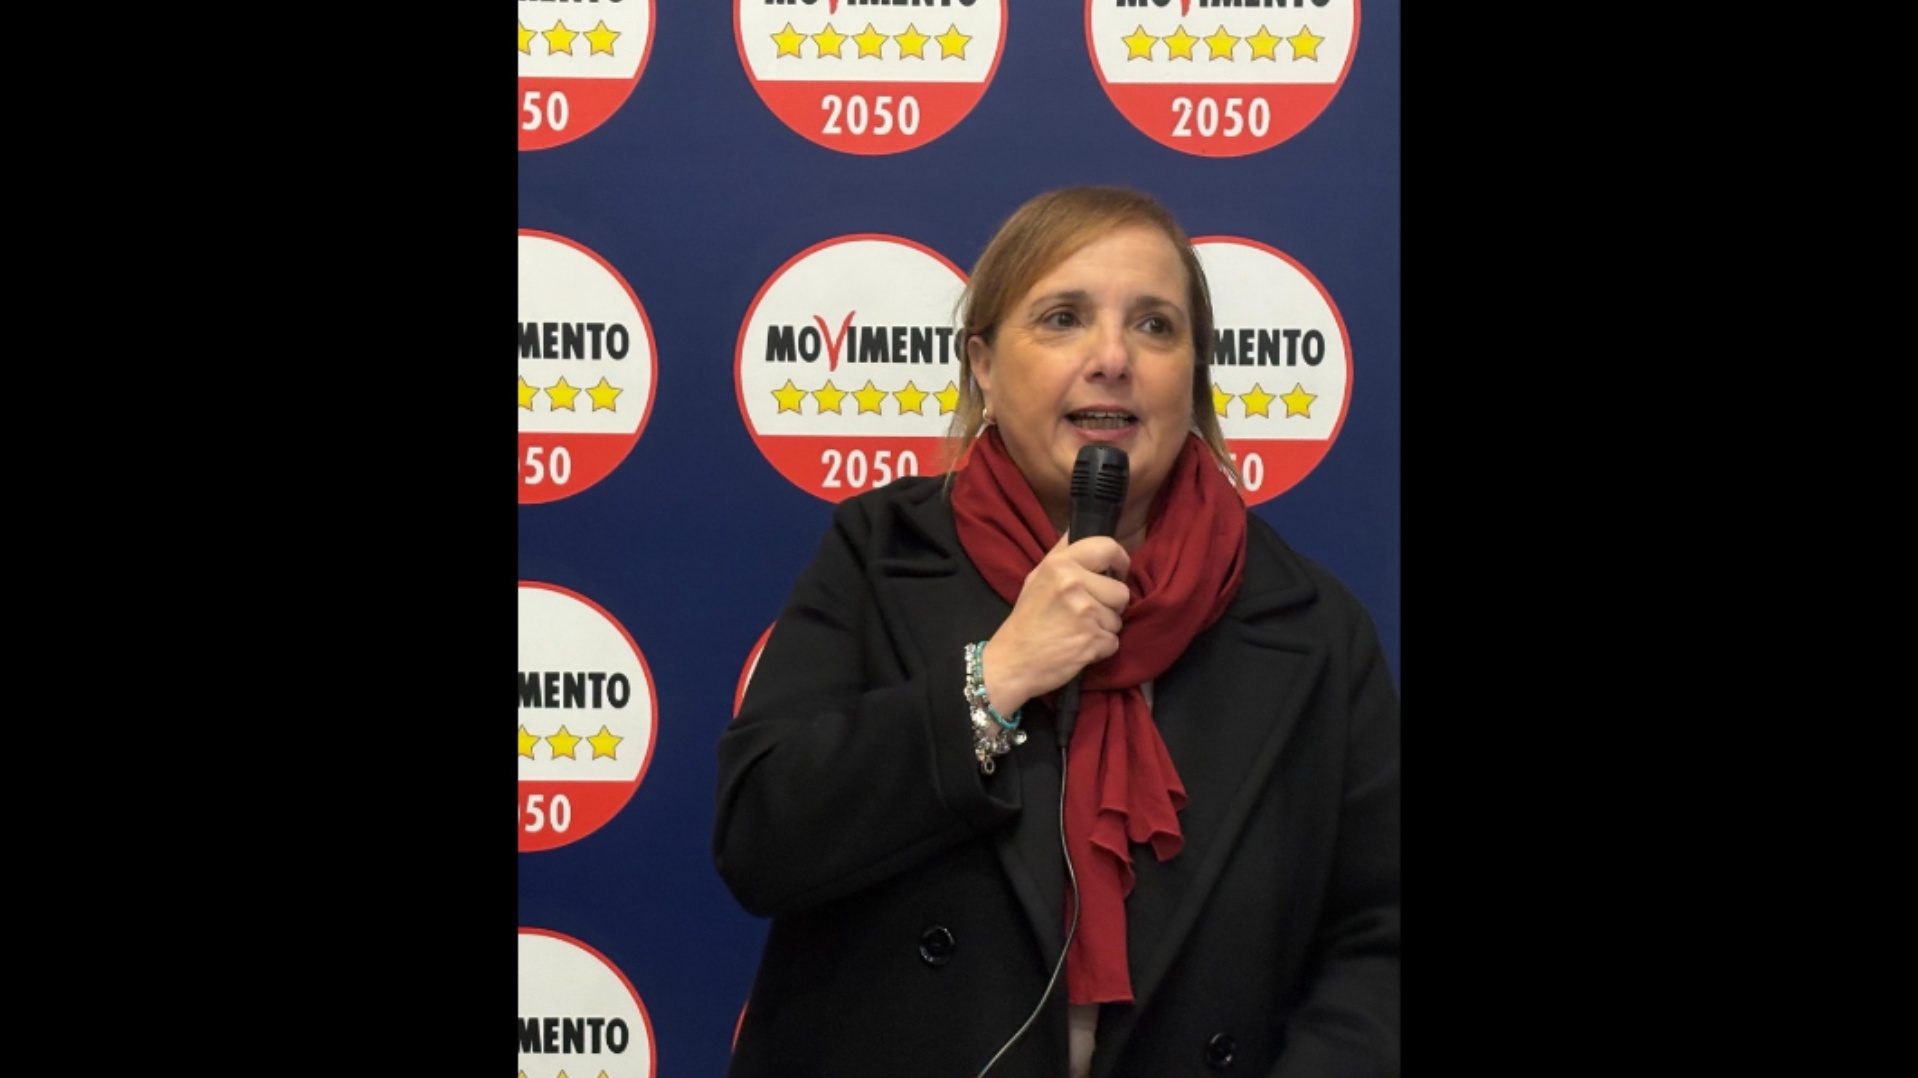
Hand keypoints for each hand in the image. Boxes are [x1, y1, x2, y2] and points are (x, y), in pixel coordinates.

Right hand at [981, 535, 1130, 716]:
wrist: (1012, 662)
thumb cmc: (1026, 620)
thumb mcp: (1036, 577)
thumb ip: (1060, 554)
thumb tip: (1079, 529)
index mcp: (1059, 564)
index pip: (1107, 547)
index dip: (1119, 560)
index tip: (1116, 572)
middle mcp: (1073, 584)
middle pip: (1121, 590)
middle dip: (1111, 604)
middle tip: (1088, 612)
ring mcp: (1085, 613)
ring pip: (1119, 618)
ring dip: (1105, 628)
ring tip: (1079, 631)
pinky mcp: (1092, 640)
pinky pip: (1114, 641)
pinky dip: (1101, 647)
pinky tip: (1080, 646)